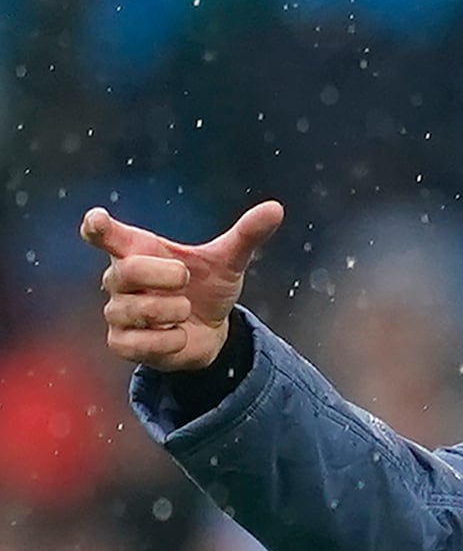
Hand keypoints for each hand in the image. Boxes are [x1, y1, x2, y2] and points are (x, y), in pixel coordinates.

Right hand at [80, 201, 283, 370]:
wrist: (211, 332)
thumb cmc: (207, 288)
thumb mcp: (228, 262)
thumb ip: (246, 235)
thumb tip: (276, 208)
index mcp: (138, 250)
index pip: (103, 233)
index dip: (98, 227)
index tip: (98, 220)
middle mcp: (119, 278)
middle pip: (126, 271)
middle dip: (164, 276)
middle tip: (185, 280)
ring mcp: (117, 311)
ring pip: (135, 309)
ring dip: (172, 311)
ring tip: (185, 310)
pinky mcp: (122, 342)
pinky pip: (139, 342)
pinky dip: (169, 340)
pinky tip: (179, 334)